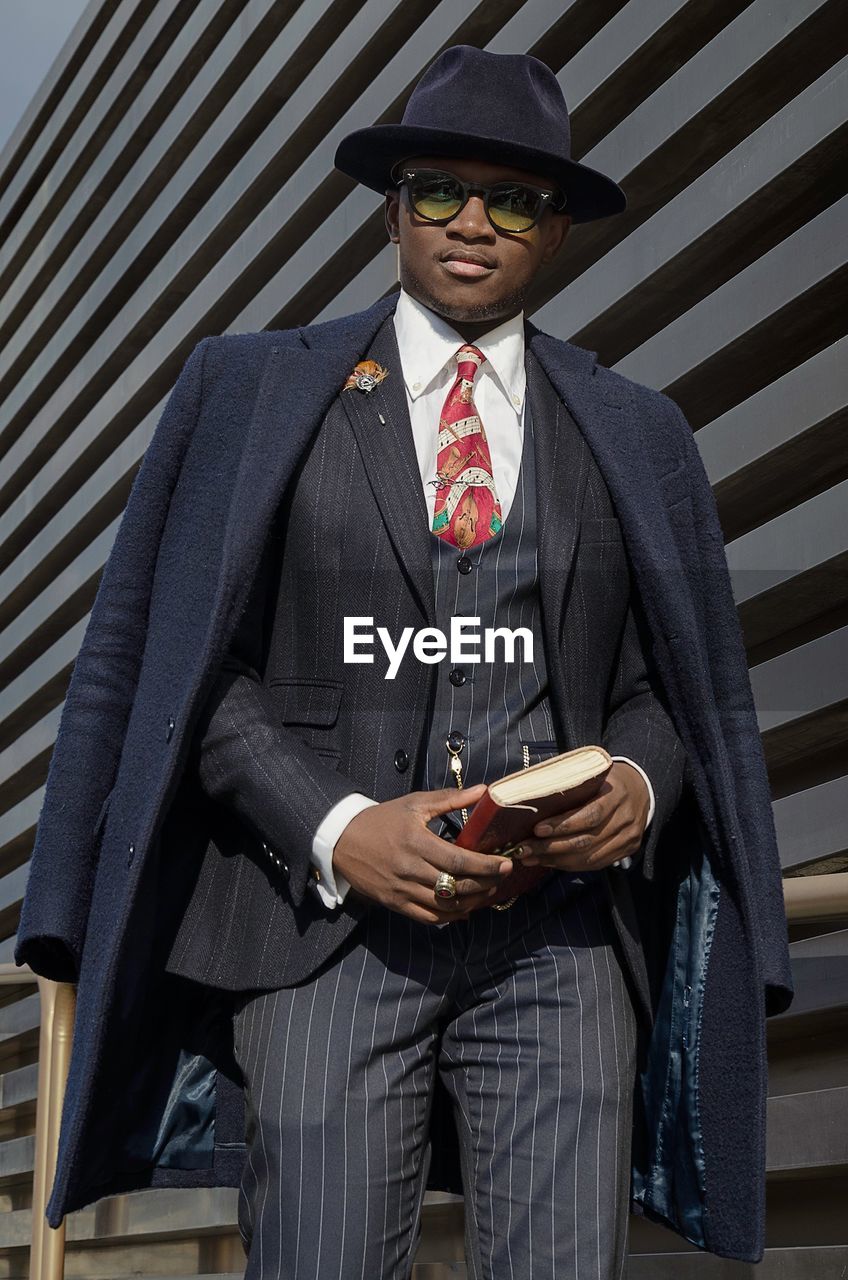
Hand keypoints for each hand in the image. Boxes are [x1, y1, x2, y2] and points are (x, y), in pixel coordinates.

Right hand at [333, 784, 514, 923]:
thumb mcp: (414, 803)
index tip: (506, 863)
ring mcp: (402, 889)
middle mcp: (410, 869)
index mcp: (416, 842)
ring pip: (445, 905)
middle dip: (486, 884)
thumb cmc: (382, 818)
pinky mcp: (395, 903)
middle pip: (456, 885)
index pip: (459, 861)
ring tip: (489, 893)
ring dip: (472, 902)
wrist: (342, 839)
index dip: (486, 866)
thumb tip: (482, 791)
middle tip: (503, 877)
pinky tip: (465, 910)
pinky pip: (427, 917)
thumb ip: (450, 799)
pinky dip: (450, 917)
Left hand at [512, 761, 649, 871]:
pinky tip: (550, 862)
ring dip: (555, 860)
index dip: (562, 825)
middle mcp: (625, 819)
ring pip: (588, 857)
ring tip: (531, 858)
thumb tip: (532, 799)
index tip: (537, 829)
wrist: (641, 788)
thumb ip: (571, 786)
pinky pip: (595, 864)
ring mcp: (628, 838)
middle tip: (523, 849)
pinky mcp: (626, 851)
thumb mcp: (594, 774)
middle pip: (586, 840)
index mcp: (617, 795)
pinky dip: (570, 865)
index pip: (590, 815)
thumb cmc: (608, 780)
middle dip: (550, 848)